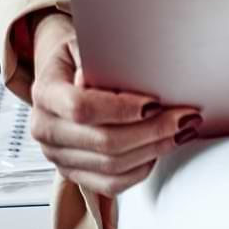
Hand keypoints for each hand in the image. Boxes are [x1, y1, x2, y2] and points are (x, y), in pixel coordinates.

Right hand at [29, 13, 198, 196]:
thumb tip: (120, 69)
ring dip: (153, 150)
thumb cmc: (76, 59)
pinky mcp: (74, 174)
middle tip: (184, 116)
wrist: (60, 79)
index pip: (81, 108)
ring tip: (180, 131)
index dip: (121, 109)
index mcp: (45, 94)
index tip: (154, 102)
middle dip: (152, 130)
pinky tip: (159, 150)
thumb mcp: (82, 44)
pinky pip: (111, 185)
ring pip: (112, 166)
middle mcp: (46, 130)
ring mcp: (58, 157)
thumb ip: (97, 57)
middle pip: (104, 141)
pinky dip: (141, 170)